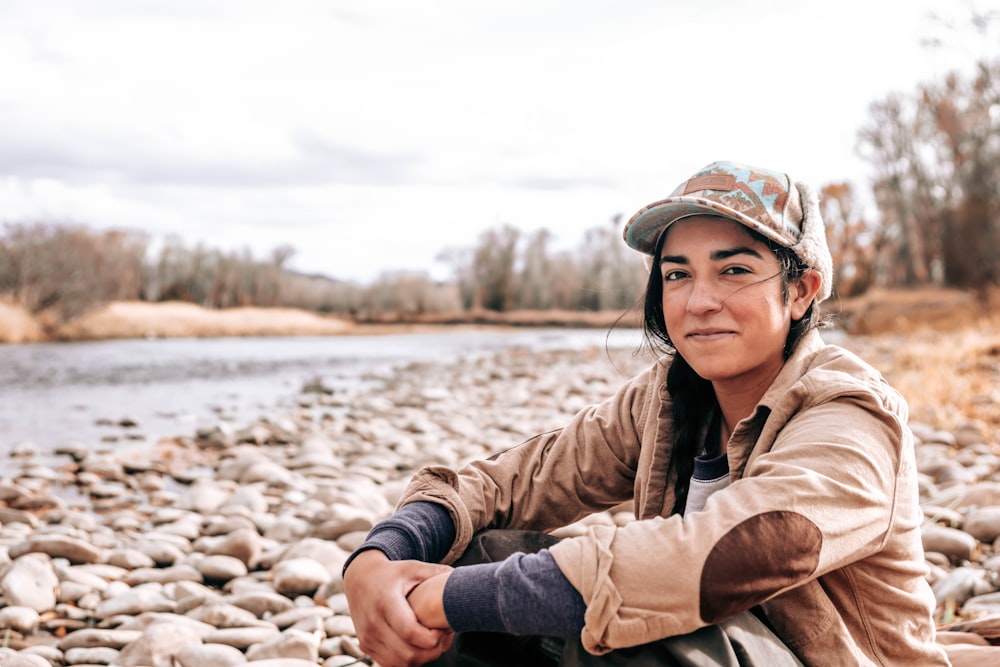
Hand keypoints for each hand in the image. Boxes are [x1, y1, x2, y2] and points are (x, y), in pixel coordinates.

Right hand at [344, 550, 454, 666]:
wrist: (360, 578)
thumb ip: (436, 573)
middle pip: (407, 653)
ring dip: (420, 659)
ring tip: (431, 644)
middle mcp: (373, 622)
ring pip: (400, 663)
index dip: (432, 638)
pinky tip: (417, 647)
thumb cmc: (391, 573)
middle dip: (431, 651)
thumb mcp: (413, 567)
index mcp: (385, 602)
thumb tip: (460, 580)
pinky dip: (407, 661)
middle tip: (442, 639)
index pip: (410, 632)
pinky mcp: (365, 645)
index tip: (443, 630)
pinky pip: (390, 664)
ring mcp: (367, 637)